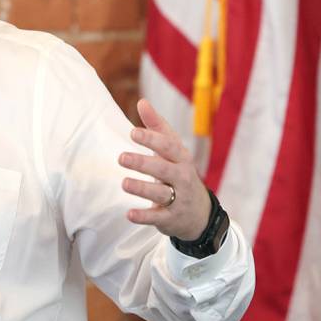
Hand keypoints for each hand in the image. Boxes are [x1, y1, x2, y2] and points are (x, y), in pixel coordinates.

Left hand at [118, 99, 210, 240]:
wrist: (199, 212)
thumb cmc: (179, 172)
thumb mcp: (172, 149)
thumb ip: (156, 126)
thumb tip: (142, 102)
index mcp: (181, 158)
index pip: (168, 147)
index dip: (152, 139)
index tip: (133, 132)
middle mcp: (181, 178)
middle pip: (163, 169)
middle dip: (143, 163)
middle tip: (121, 157)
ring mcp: (178, 199)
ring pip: (161, 194)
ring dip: (142, 189)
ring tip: (124, 183)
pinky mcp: (171, 219)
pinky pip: (158, 218)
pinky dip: (144, 217)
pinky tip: (129, 214)